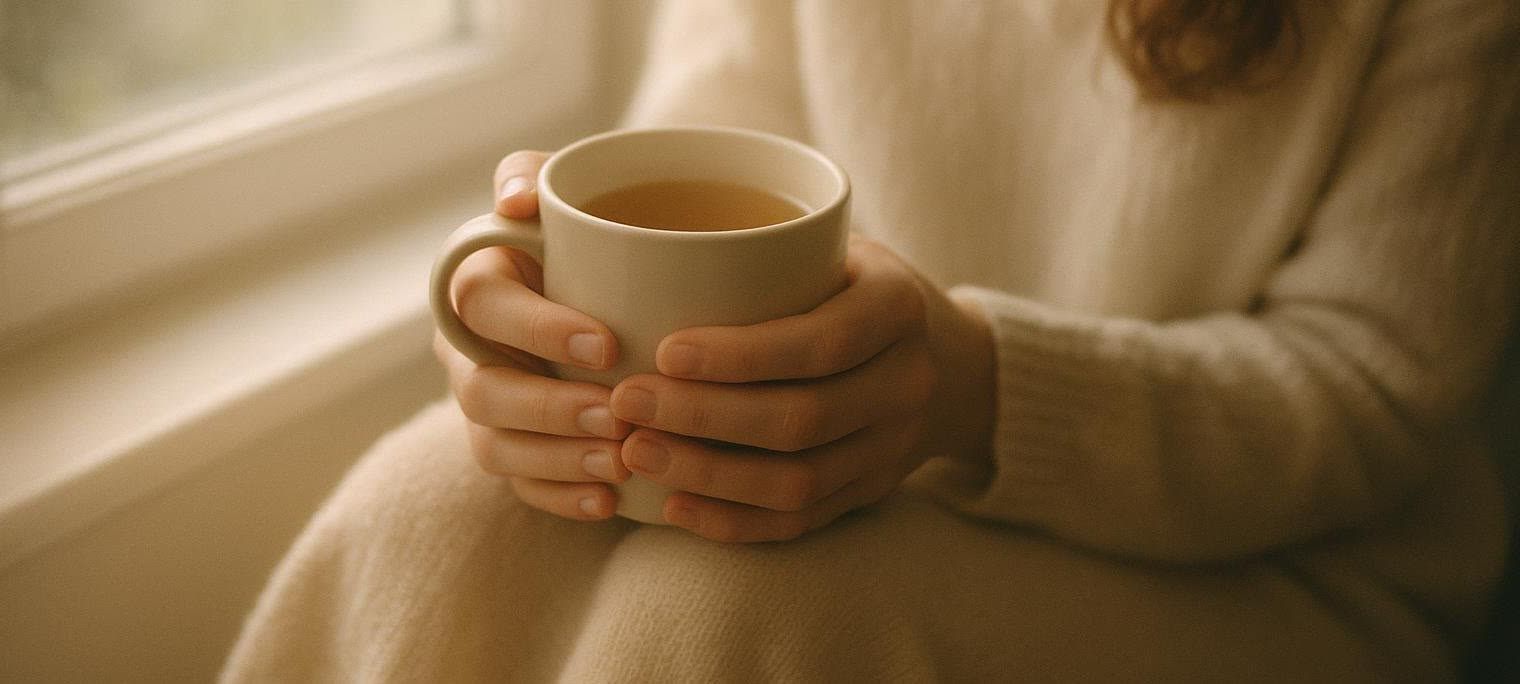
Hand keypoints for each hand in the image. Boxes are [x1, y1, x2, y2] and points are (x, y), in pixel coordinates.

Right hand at [435, 150, 632, 520]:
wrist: (619, 283)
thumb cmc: (591, 231)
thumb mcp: (568, 192)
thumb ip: (536, 177)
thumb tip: (517, 201)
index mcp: (474, 280)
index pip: (484, 305)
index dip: (539, 329)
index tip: (607, 346)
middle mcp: (466, 348)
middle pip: (483, 390)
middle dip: (549, 408)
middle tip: (617, 415)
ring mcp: (484, 405)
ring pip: (494, 446)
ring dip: (557, 459)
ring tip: (621, 465)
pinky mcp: (511, 447)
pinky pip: (519, 485)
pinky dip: (561, 498)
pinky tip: (609, 503)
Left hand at [609, 235, 996, 542]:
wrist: (956, 365)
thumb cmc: (860, 289)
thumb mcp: (842, 248)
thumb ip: (772, 252)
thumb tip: (644, 250)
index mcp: (897, 308)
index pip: (820, 342)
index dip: (741, 355)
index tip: (665, 351)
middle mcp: (906, 383)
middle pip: (802, 419)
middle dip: (704, 417)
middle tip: (627, 403)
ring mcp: (894, 447)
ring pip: (799, 481)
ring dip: (709, 475)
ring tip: (635, 454)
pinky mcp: (873, 490)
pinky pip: (803, 520)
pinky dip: (734, 521)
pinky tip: (674, 506)